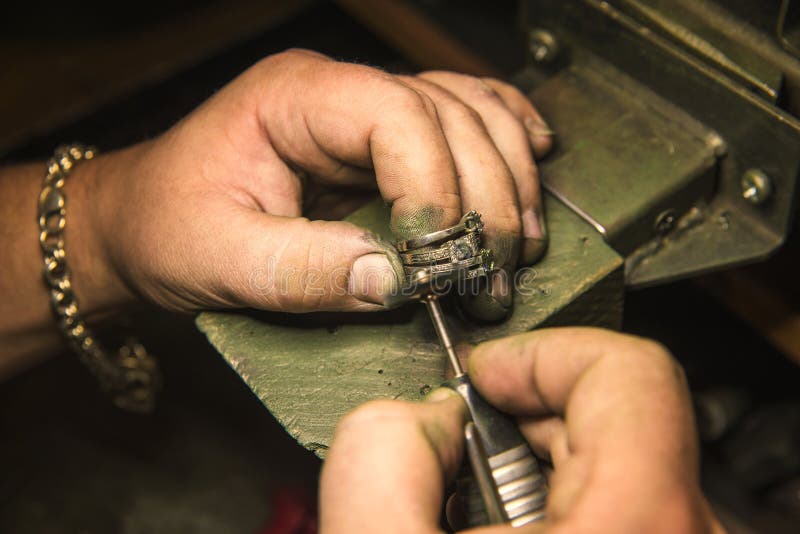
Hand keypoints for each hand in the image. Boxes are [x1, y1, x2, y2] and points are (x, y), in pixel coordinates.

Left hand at [81, 49, 551, 316]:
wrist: (149, 218)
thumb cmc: (167, 226)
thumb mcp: (217, 257)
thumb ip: (301, 270)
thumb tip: (394, 282)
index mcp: (295, 97)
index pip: (396, 116)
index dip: (435, 184)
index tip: (439, 258)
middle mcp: (340, 92)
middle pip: (450, 114)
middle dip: (485, 195)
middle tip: (493, 271)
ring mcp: (366, 110)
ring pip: (472, 112)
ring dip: (508, 176)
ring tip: (521, 242)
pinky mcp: (382, 142)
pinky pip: (464, 119)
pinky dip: (505, 140)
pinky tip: (533, 160)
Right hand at [319, 328, 725, 532]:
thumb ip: (378, 457)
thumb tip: (414, 416)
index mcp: (635, 525)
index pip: (629, 369)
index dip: (542, 354)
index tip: (488, 377)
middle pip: (613, 414)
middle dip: (518, 423)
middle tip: (461, 467)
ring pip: (617, 466)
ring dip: (536, 474)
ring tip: (478, 522)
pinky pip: (627, 508)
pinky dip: (562, 511)